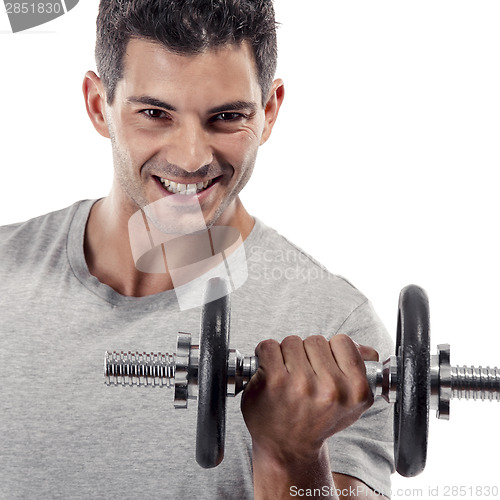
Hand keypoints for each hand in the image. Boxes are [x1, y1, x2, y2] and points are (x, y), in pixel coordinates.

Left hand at [241, 334, 378, 464]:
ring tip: (288, 378)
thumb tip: (366, 350)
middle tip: (304, 377)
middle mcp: (330, 389)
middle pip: (315, 340)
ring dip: (286, 354)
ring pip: (292, 341)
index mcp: (355, 390)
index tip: (324, 366)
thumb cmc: (318, 419)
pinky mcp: (272, 381)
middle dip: (307, 353)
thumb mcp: (351, 403)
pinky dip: (265, 354)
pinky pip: (268, 346)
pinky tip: (269, 372)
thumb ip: (361, 370)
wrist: (287, 447)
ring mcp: (300, 384)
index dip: (331, 351)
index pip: (343, 341)